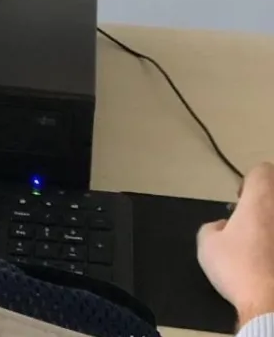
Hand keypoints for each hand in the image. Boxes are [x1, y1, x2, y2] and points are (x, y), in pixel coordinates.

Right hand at [198, 162, 273, 327]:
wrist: (272, 303)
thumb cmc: (238, 268)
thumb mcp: (207, 244)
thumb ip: (213, 226)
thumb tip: (224, 226)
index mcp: (261, 200)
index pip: (262, 170)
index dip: (249, 182)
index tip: (241, 202)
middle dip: (264, 203)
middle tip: (253, 221)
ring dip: (270, 225)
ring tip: (262, 244)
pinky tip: (269, 260)